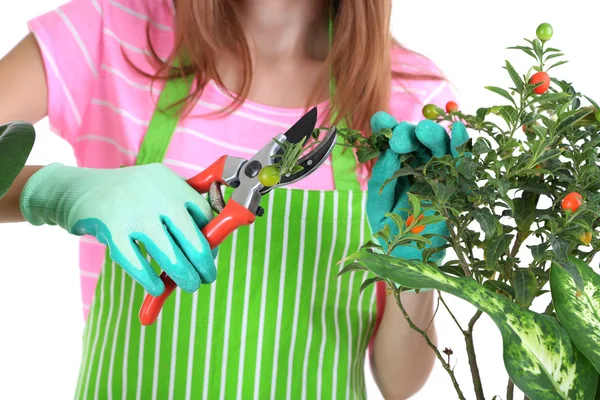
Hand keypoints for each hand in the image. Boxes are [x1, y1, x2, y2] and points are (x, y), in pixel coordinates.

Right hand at [20, 163, 215, 295]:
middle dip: (202, 263)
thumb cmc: (125, 197)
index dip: (210, 239)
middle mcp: (156, 194)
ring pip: (168, 254)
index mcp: (170, 182)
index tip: (210, 256)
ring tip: (189, 286)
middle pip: (191, 237)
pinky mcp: (111, 227)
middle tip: (206, 278)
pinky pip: (137, 262)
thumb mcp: (155, 188)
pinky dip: (149, 279)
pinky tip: (157, 289)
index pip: (203, 214)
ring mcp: (133, 211)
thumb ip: (180, 206)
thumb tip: (210, 243)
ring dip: (182, 275)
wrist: (75, 189)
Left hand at [366, 111, 469, 262]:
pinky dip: (462, 145)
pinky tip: (458, 131)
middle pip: (417, 138)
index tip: (380, 122)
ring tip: (422, 132)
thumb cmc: (391, 229)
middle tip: (399, 138)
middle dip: (408, 132)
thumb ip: (382, 177)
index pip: (392, 139)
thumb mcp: (377, 204)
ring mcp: (439, 173)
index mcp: (396, 164)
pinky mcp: (457, 185)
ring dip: (433, 134)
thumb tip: (389, 150)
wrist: (409, 256)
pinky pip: (463, 162)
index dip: (387, 127)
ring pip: (440, 145)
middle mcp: (418, 164)